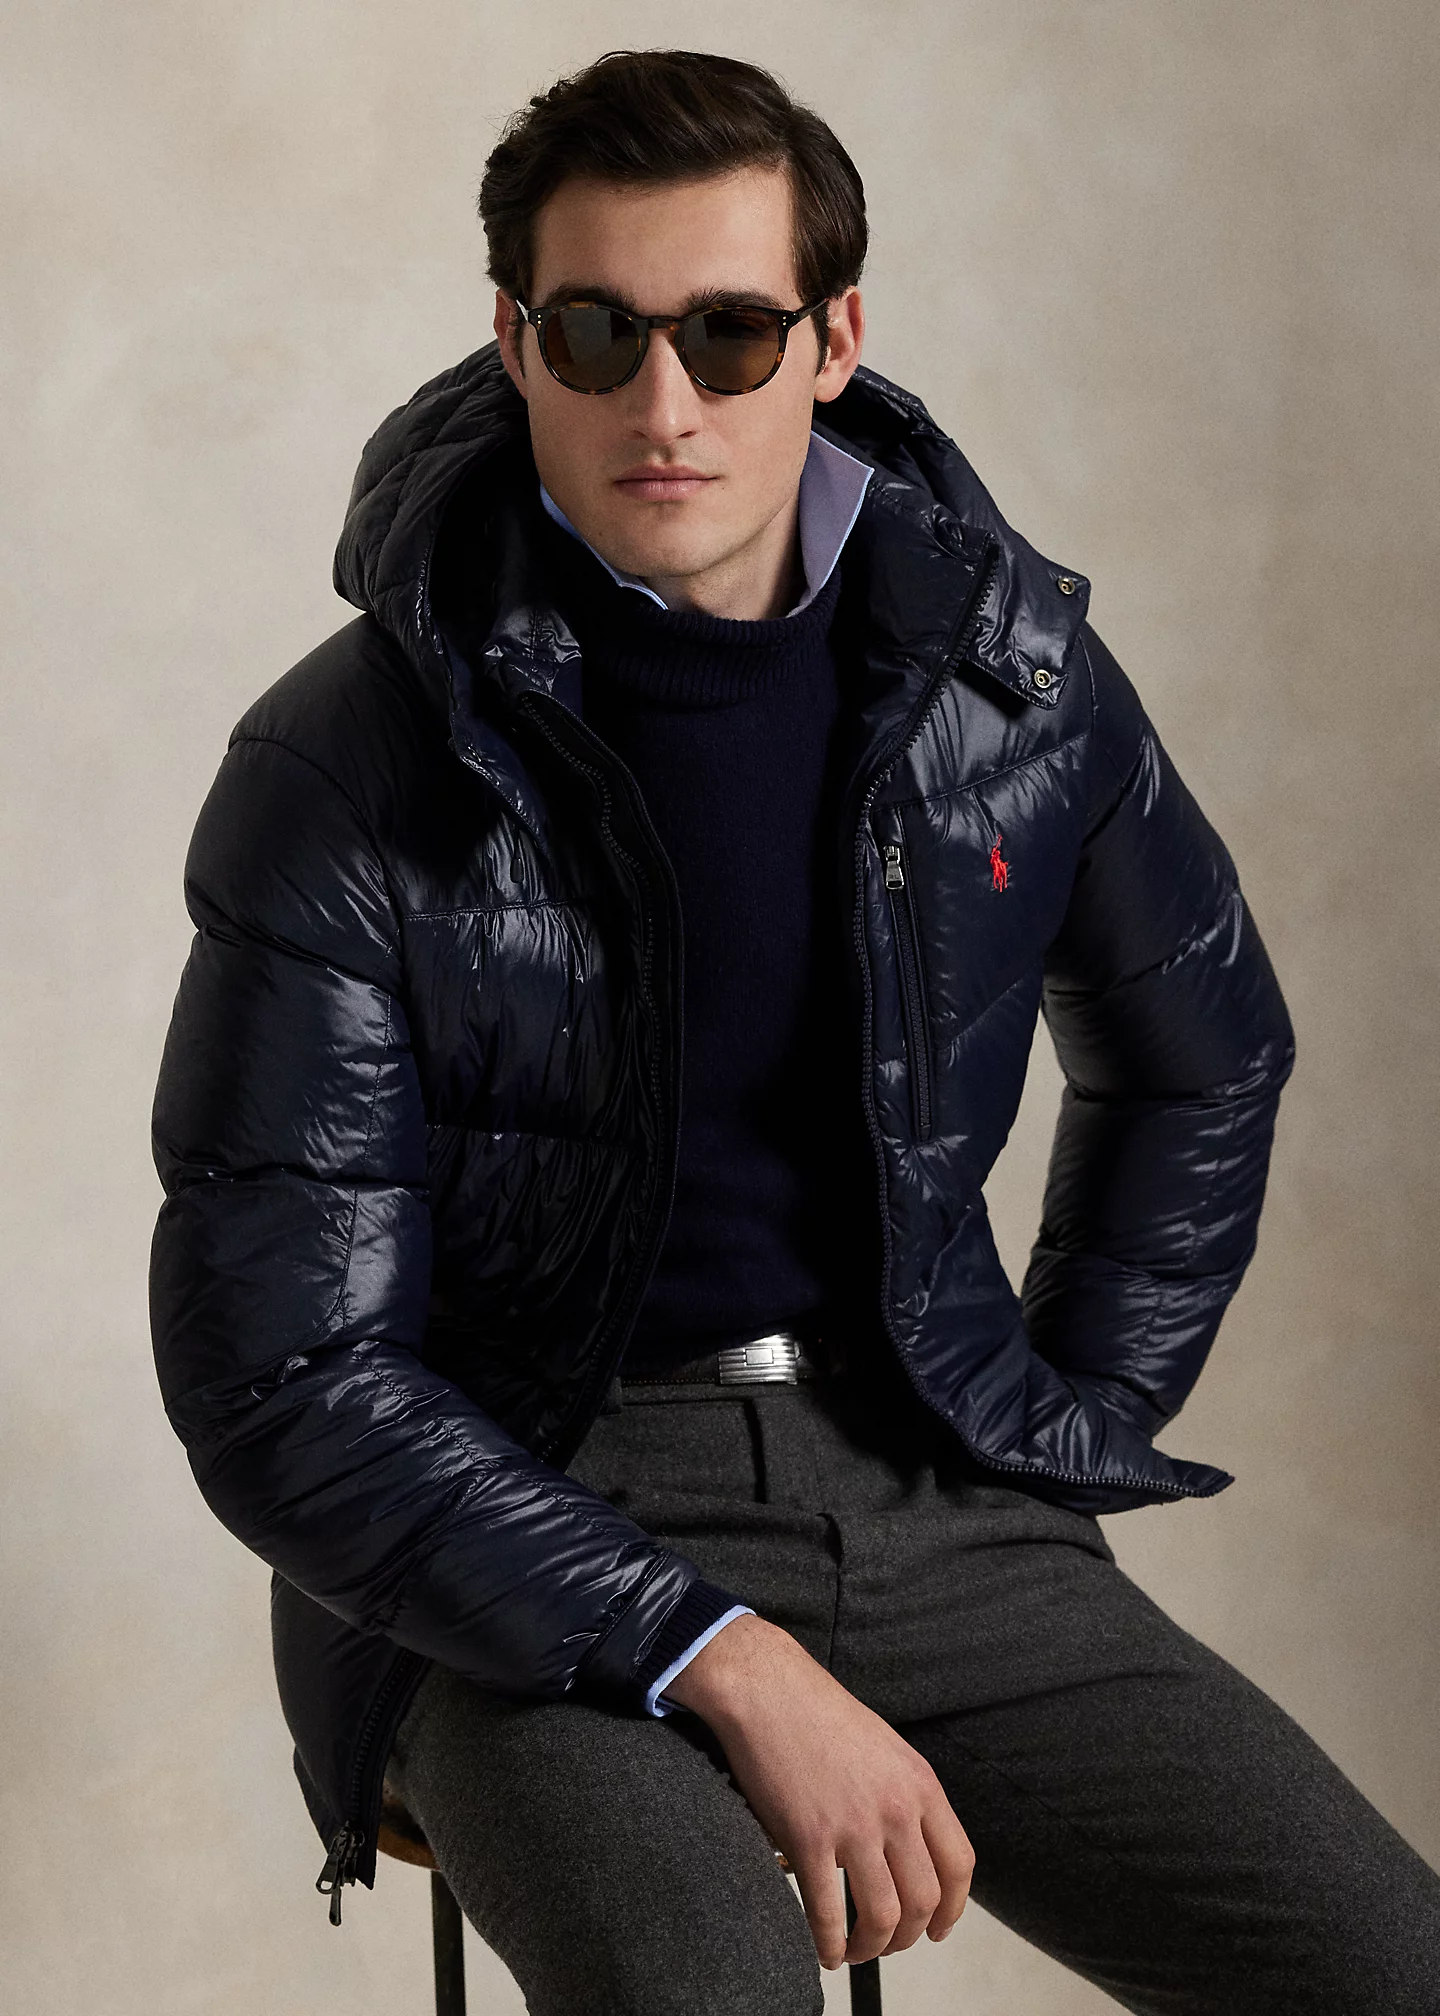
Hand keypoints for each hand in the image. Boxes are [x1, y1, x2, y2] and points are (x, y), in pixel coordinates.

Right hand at [665, 1613, 973, 1967]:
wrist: (767, 1688)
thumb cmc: (818, 1713)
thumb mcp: (884, 1747)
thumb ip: (903, 1795)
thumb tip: (906, 1850)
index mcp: (919, 1783)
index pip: (958, 1864)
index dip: (953, 1909)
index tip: (939, 1928)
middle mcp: (895, 1808)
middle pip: (924, 1900)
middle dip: (909, 1936)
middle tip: (888, 1943)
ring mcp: (853, 1825)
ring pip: (884, 1916)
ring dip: (872, 1947)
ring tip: (856, 1951)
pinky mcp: (808, 1837)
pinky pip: (828, 1912)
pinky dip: (830, 1944)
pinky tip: (826, 1950)